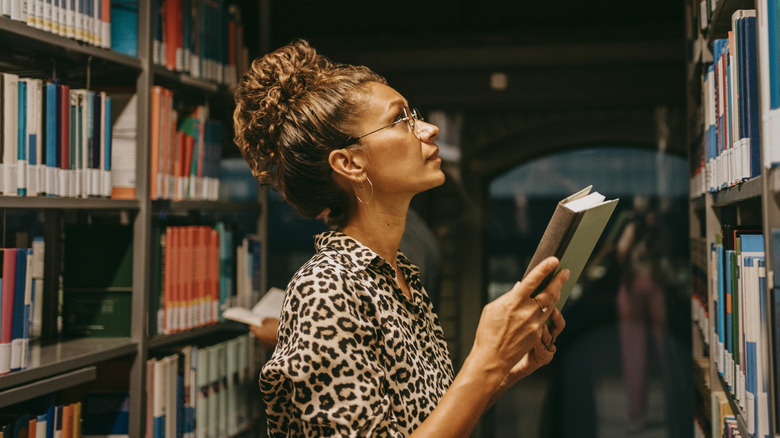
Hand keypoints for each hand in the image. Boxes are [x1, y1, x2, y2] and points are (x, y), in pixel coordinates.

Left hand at [249, 317, 278, 349]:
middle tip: (268, 326)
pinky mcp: (271, 350)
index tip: (257, 322)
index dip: (255, 324)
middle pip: (258, 334)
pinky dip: (271, 341)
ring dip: (267, 336)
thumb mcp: (271, 320)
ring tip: (275, 332)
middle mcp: (260, 341)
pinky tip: (278, 337)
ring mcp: (266, 346)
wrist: (290, 338)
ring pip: (264, 340)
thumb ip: (265, 321)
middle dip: (262, 331)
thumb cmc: (280, 329)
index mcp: (258, 333)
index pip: (252, 328)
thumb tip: (263, 322)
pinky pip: (269, 344)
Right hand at [470, 257, 568, 380]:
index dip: (545, 268)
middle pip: (549, 292)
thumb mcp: (492, 309)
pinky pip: (546, 317)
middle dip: (559, 280)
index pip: (533, 280)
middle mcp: (527, 311)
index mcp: (513, 302)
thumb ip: (507, 297)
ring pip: (551, 304)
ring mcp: (534, 323)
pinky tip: (549, 304)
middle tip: (565, 272)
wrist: (492, 358)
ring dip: (556, 294)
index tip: (554, 260)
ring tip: (559, 286)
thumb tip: (518, 287)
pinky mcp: (538, 334)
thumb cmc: (488, 333)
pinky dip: (549, 309)